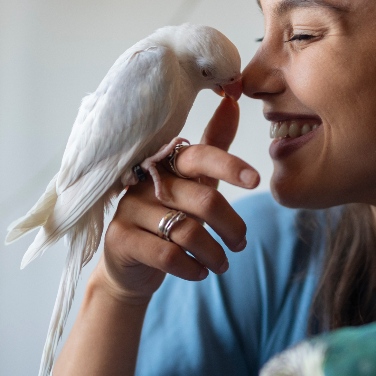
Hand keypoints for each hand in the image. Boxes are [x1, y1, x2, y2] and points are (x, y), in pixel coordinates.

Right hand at [97, 96, 260, 302]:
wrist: (130, 265)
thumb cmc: (167, 219)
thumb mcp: (193, 184)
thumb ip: (213, 148)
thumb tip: (232, 102)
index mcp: (166, 163)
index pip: (199, 155)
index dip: (229, 165)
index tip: (255, 180)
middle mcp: (146, 181)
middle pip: (203, 200)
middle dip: (232, 226)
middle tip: (241, 243)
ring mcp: (129, 209)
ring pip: (187, 232)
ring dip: (214, 253)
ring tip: (222, 264)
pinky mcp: (120, 238)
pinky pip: (166, 255)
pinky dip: (191, 268)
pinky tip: (199, 273)